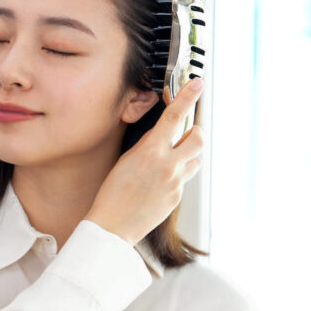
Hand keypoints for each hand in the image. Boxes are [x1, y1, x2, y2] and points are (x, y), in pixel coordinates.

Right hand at [85, 78, 204, 244]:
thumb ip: (147, 145)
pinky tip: (158, 183)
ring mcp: (175, 183)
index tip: (198, 84)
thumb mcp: (126, 160)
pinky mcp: (177, 197)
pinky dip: (176, 175)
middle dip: (195, 132)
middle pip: (198, 138)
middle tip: (186, 133)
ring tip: (170, 161)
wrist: (113, 226)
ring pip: (195, 159)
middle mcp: (168, 166)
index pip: (174, 117)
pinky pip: (184, 179)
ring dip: (188, 155)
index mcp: (151, 152)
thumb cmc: (112, 194)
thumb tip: (160, 135)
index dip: (188, 96)